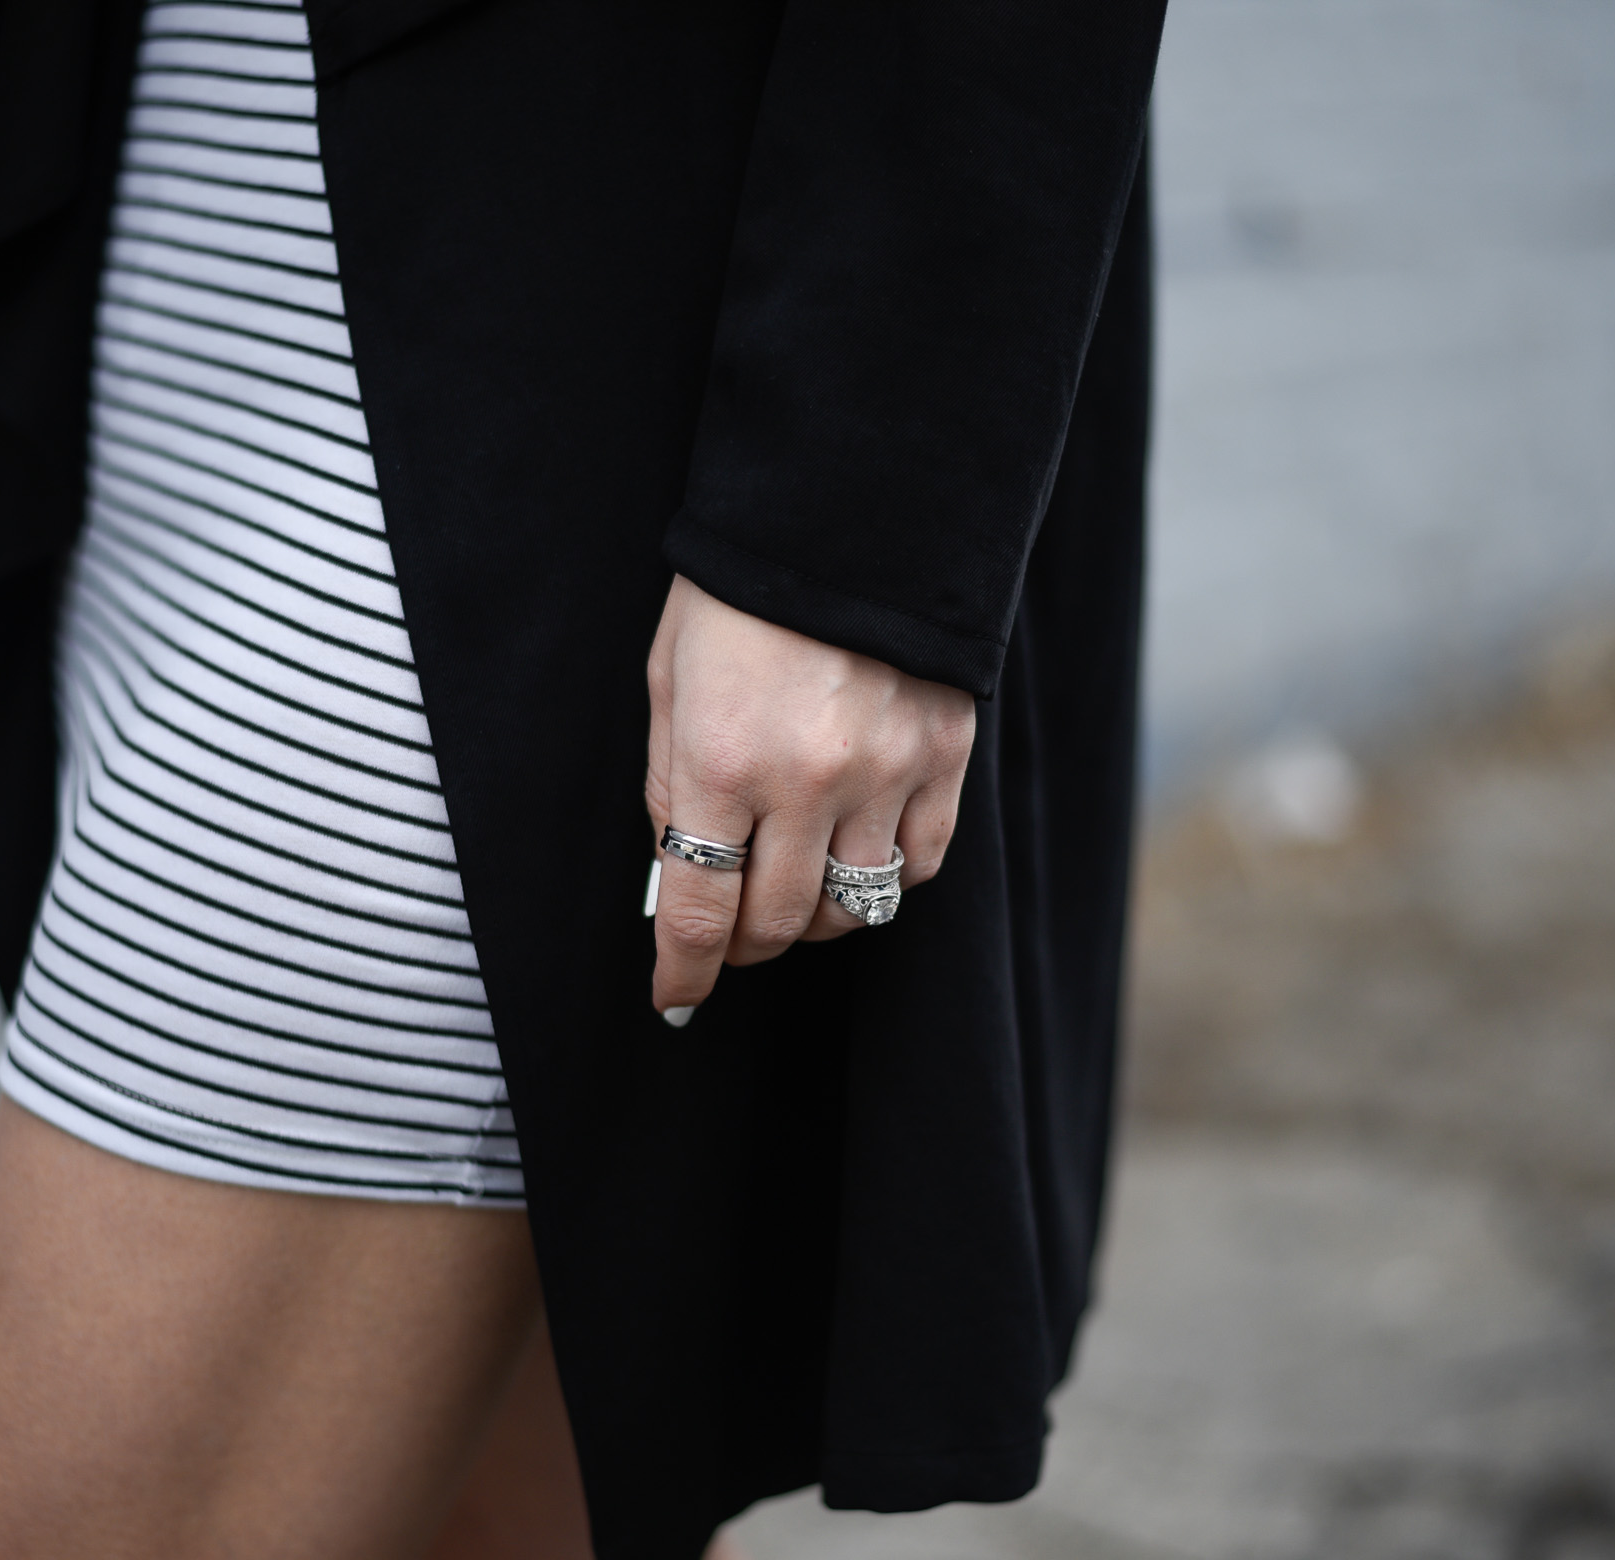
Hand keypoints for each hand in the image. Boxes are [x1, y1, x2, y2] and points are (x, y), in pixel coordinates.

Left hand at [645, 574, 976, 1013]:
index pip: (698, 908)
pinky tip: (858, 849)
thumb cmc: (739, 594)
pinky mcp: (945, 756)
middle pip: (777, 924)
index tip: (675, 998)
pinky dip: (884, 878)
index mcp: (720, 758)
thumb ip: (668, 783)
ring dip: (812, 917)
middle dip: (744, 945)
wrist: (851, 507)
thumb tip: (673, 873)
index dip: (683, 970)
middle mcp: (806, 779)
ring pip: (852, 907)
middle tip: (730, 932)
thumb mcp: (669, 679)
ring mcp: (886, 772)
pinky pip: (920, 865)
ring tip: (793, 882)